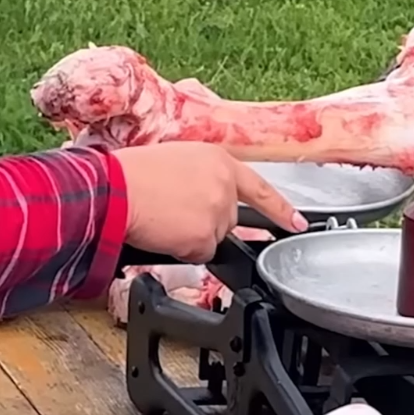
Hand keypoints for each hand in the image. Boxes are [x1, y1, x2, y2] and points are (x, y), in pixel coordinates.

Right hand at [116, 142, 307, 262]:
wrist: (115, 191)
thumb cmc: (133, 174)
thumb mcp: (179, 160)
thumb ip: (204, 177)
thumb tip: (204, 196)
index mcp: (220, 161)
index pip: (260, 188)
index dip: (281, 209)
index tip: (297, 223)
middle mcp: (225, 185)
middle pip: (228, 220)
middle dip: (206, 223)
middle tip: (174, 212)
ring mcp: (218, 212)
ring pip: (212, 239)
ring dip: (191, 236)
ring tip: (164, 218)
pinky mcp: (206, 237)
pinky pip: (198, 255)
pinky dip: (181, 250)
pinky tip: (164, 233)